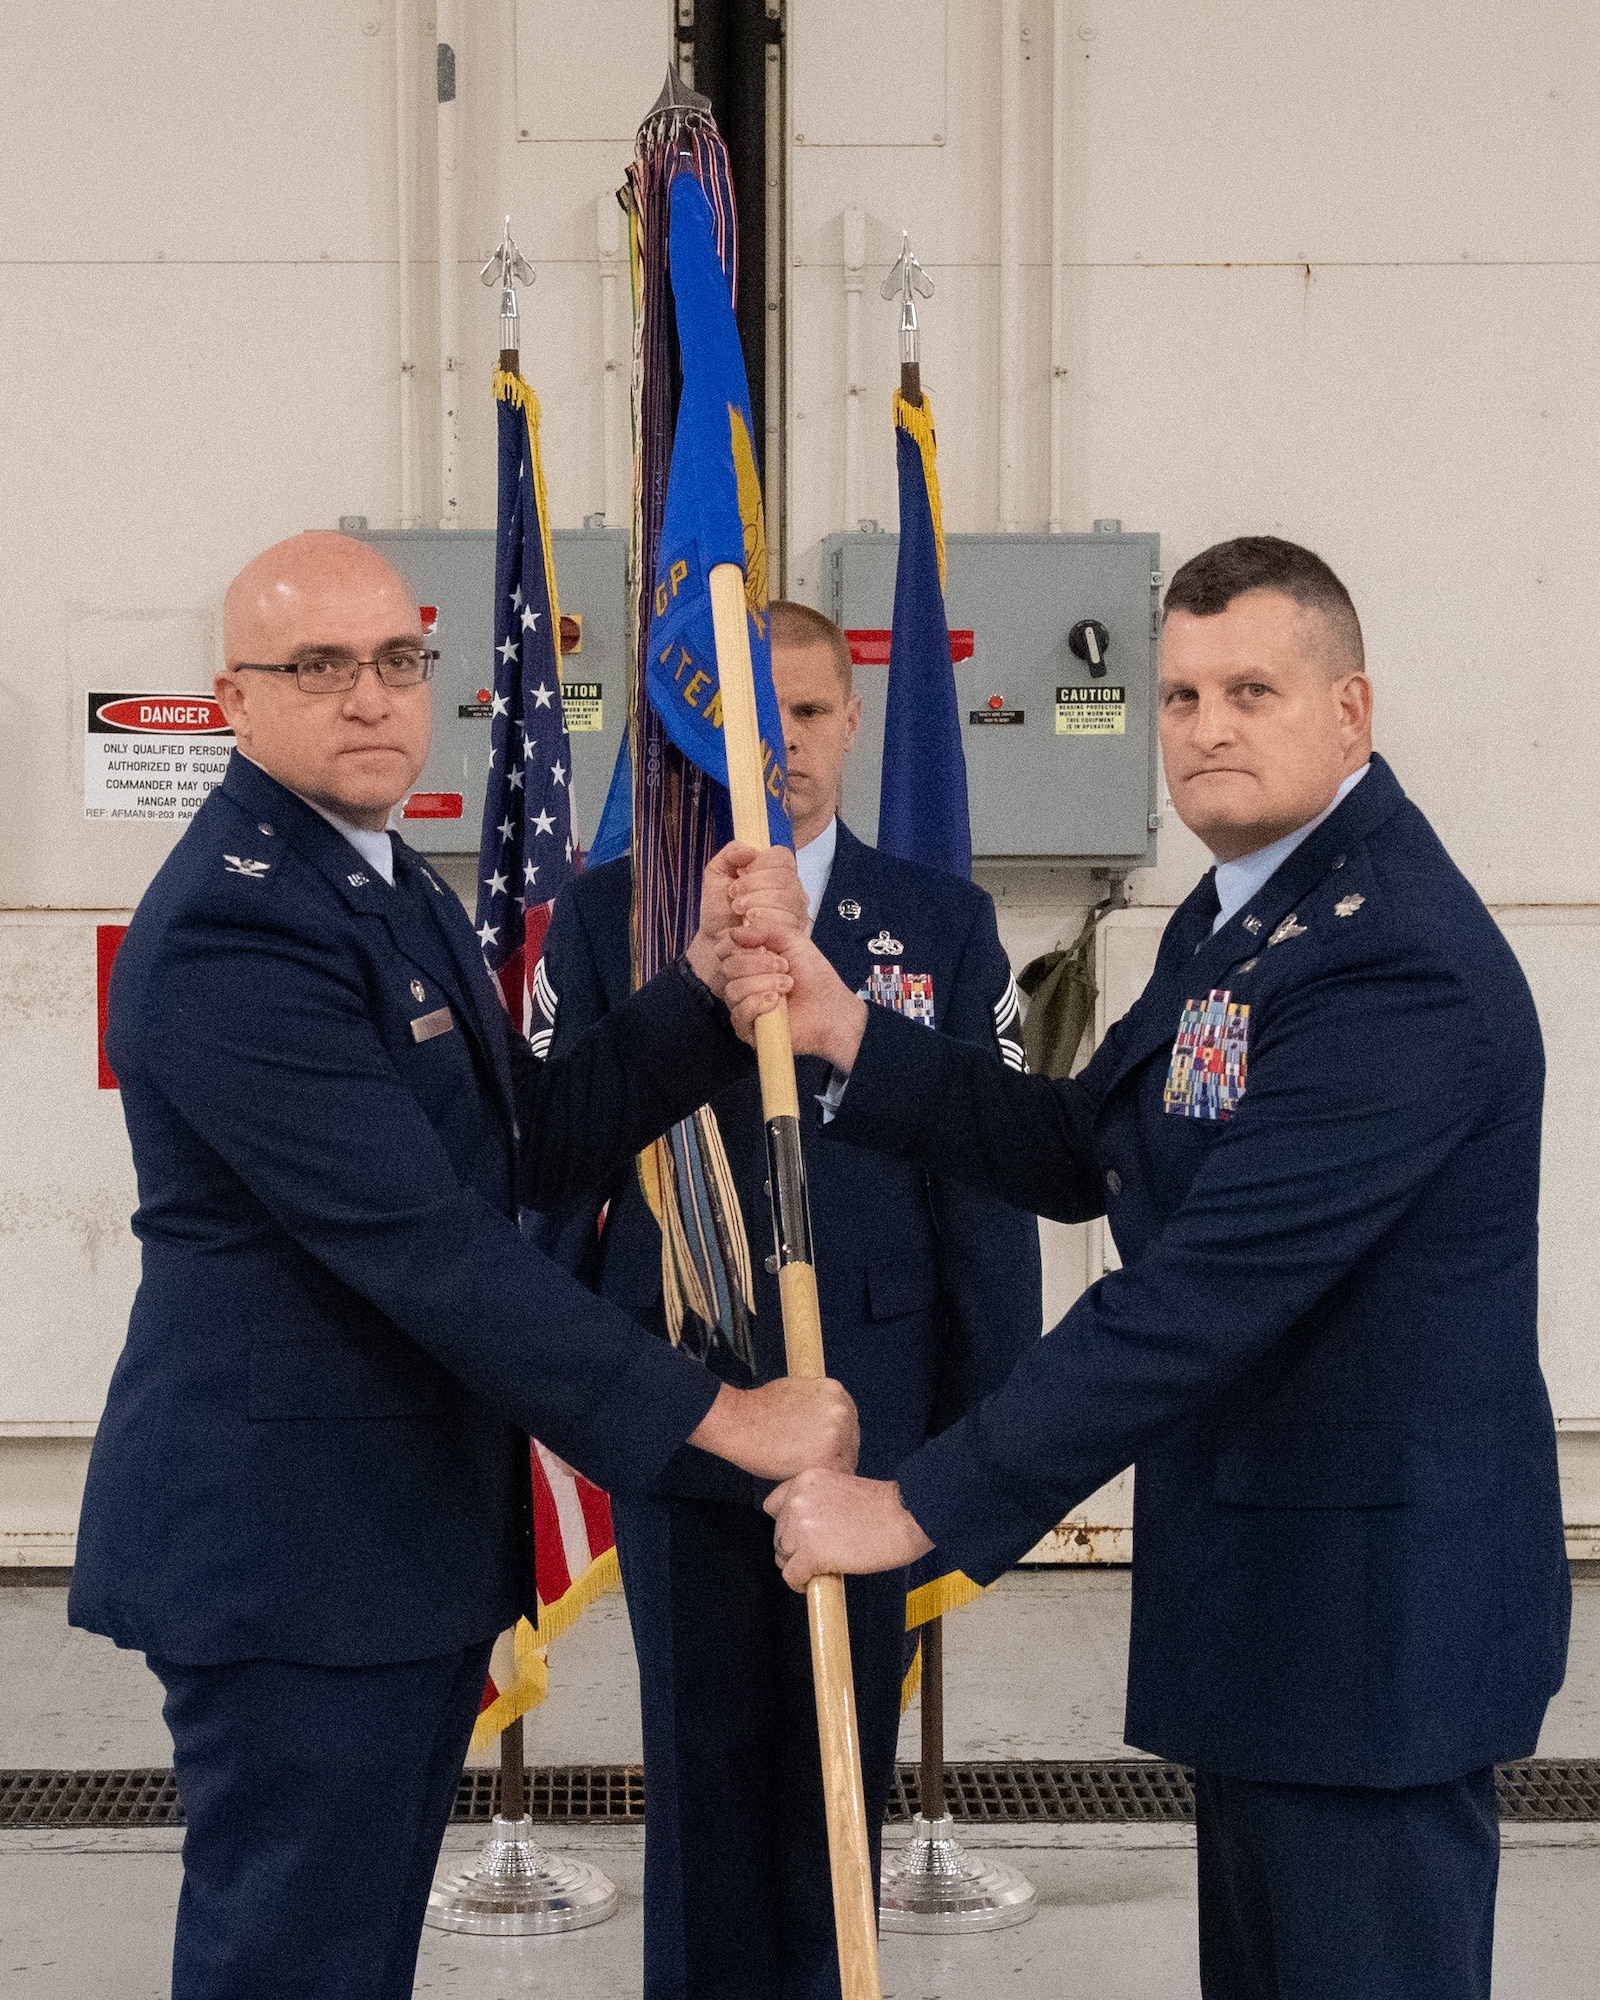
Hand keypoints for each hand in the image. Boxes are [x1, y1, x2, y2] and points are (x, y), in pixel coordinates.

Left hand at [687, 843, 808, 988]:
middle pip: (785, 878)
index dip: (759, 865)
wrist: (715, 942)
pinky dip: (765, 922)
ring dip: (758, 904)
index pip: (781, 857)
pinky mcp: (795, 934)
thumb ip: (730, 854)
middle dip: (755, 887)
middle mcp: (792, 889)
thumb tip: (749, 851)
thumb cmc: (719, 908)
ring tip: (741, 913)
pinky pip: (787, 922)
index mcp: (776, 871)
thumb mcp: (716, 874)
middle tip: (736, 899)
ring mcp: (797, 912)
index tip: (739, 875)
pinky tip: (750, 926)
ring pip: (788, 900)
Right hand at [687, 1377, 859, 1480]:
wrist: (739, 1420)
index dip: (837, 1444)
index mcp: (836, 1391)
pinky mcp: (827, 1457)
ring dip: (828, 1470)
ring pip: (845, 1463)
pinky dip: (822, 1482)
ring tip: (806, 1475)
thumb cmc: (760, 1408)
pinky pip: (834, 1477)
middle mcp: (843, 1410)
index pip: (849, 1425)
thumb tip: (827, 1427)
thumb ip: (820, 1408)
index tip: (825, 1455)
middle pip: (851, 1444)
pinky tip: (804, 1479)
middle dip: (834, 1457)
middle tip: (813, 1469)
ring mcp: (837, 1433)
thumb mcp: (800, 1393)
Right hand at [720, 929, 867, 1069]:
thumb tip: (734, 933)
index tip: (769, 949)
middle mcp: (743, 983)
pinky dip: (759, 1003)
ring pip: (733, 990)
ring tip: (787, 985)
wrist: (832, 1008)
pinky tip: (776, 1002)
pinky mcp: (748, 1029)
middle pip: (728, 968)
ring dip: (764, 983)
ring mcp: (744, 1007)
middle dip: (759, 964)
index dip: (744, 947)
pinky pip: (739, 1012)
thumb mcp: (792, 940)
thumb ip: (764, 929)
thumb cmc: (815, 978)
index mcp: (749, 962)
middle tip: (784, 967)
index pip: (725, 950)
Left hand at [764, 1470, 933, 1590]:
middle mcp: (798, 1500)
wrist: (906, 1516)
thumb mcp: (841, 1487)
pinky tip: (819, 1581)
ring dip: (799, 1565)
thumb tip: (805, 1529)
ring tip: (823, 1567)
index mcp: (805, 1480)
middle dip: (796, 1547)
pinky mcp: (811, 1553)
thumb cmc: (884, 1505)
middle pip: (779, 1534)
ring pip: (783, 1556)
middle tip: (820, 1554)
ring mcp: (802, 1527)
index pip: (773, 1506)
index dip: (788, 1524)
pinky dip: (802, 1583)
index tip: (803, 1534)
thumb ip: (817, 1501)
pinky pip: (792, 1576)